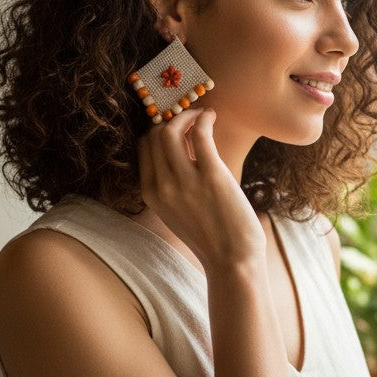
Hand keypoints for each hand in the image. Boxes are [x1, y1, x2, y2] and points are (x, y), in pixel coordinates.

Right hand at [138, 108, 263, 270]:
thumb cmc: (212, 238)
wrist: (233, 261)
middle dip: (171, 119)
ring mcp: (184, 182)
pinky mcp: (211, 177)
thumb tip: (182, 152)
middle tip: (190, 117)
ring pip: (170, 131)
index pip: (143, 147)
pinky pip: (199, 134)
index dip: (158, 130)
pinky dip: (203, 119)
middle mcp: (162, 187)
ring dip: (186, 115)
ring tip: (202, 115)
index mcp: (151, 195)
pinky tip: (211, 117)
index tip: (175, 125)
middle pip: (154, 135)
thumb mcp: (178, 212)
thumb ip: (171, 186)